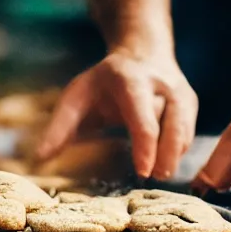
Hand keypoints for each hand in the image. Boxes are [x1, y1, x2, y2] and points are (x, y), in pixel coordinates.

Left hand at [36, 49, 197, 178]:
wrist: (141, 53)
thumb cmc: (102, 82)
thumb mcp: (76, 97)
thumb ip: (60, 127)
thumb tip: (40, 159)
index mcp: (130, 80)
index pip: (143, 116)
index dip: (146, 145)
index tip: (143, 171)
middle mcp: (161, 84)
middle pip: (172, 123)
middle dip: (167, 153)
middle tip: (156, 178)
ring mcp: (181, 93)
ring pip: (185, 128)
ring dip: (176, 154)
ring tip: (162, 175)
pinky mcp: (190, 105)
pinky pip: (189, 132)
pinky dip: (180, 151)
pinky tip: (166, 165)